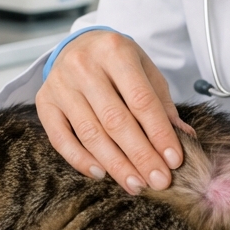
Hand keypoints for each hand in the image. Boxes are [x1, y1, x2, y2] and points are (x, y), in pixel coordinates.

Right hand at [35, 30, 189, 192]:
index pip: (141, 100)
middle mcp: (84, 65)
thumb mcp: (145, 71)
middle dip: (140, 155)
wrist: (79, 44)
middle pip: (115, 120)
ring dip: (115, 164)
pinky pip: (61, 139)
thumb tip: (185, 138)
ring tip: (136, 184)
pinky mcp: (44, 102)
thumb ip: (162, 104)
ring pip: (90, 133)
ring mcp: (60, 84)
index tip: (174, 160)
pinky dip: (81, 160)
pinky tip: (102, 174)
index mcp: (115, 51)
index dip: (159, 133)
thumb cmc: (118, 61)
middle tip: (158, 180)